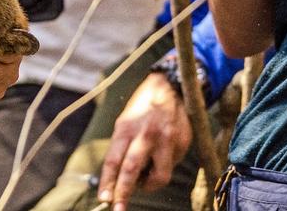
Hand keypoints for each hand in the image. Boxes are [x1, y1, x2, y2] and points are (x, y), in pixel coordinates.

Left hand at [98, 73, 192, 210]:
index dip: (108, 182)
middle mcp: (145, 135)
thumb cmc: (142, 108)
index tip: (104, 198)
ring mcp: (166, 140)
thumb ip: (123, 148)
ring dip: (149, 185)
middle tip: (118, 208)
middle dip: (123, 193)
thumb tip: (119, 178)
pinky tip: (162, 155)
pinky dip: (163, 166)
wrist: (169, 88)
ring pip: (158, 176)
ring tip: (145, 180)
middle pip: (132, 170)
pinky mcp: (182, 144)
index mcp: (126, 128)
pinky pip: (172, 165)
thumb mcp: (125, 122)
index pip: (114, 161)